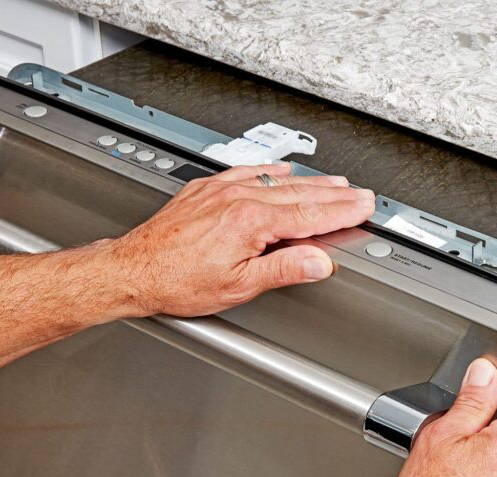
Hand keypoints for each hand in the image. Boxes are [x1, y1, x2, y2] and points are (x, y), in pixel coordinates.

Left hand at [107, 163, 374, 316]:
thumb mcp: (238, 286)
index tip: (363, 207)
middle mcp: (237, 198)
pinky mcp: (205, 189)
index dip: (342, 211)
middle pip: (300, 193)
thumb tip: (318, 260)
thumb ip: (283, 269)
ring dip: (310, 182)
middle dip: (335, 194)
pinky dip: (270, 171)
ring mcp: (220, 190)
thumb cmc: (177, 281)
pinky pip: (247, 171)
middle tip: (360, 194)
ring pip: (276, 180)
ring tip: (334, 182)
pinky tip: (281, 170)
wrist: (133, 269)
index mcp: (250, 222)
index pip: (311, 215)